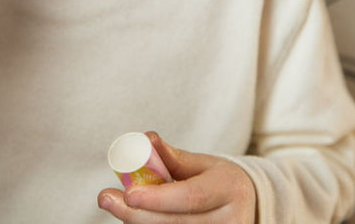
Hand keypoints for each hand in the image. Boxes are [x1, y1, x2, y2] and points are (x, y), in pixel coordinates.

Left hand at [98, 132, 255, 222]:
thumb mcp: (202, 163)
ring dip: (140, 221)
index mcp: (230, 190)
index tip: (129, 192)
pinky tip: (137, 217)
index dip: (158, 198)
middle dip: (136, 214)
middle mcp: (231, 221)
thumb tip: (146, 139)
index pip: (190, 197)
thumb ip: (173, 157)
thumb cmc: (219, 182)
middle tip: (106, 198)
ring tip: (118, 204)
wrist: (248, 208)